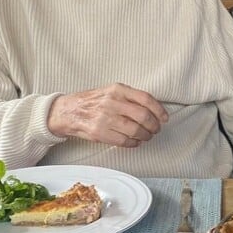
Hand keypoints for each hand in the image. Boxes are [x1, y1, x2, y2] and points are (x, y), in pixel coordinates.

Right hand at [48, 83, 167, 146]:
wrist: (68, 111)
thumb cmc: (94, 102)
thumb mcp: (111, 91)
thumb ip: (130, 97)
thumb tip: (154, 108)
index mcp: (118, 89)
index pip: (146, 98)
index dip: (159, 110)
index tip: (164, 118)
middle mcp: (112, 102)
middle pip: (143, 116)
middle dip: (154, 125)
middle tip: (156, 129)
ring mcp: (105, 118)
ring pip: (136, 130)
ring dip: (145, 136)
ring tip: (146, 136)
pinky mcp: (99, 132)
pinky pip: (124, 141)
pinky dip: (134, 143)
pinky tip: (135, 141)